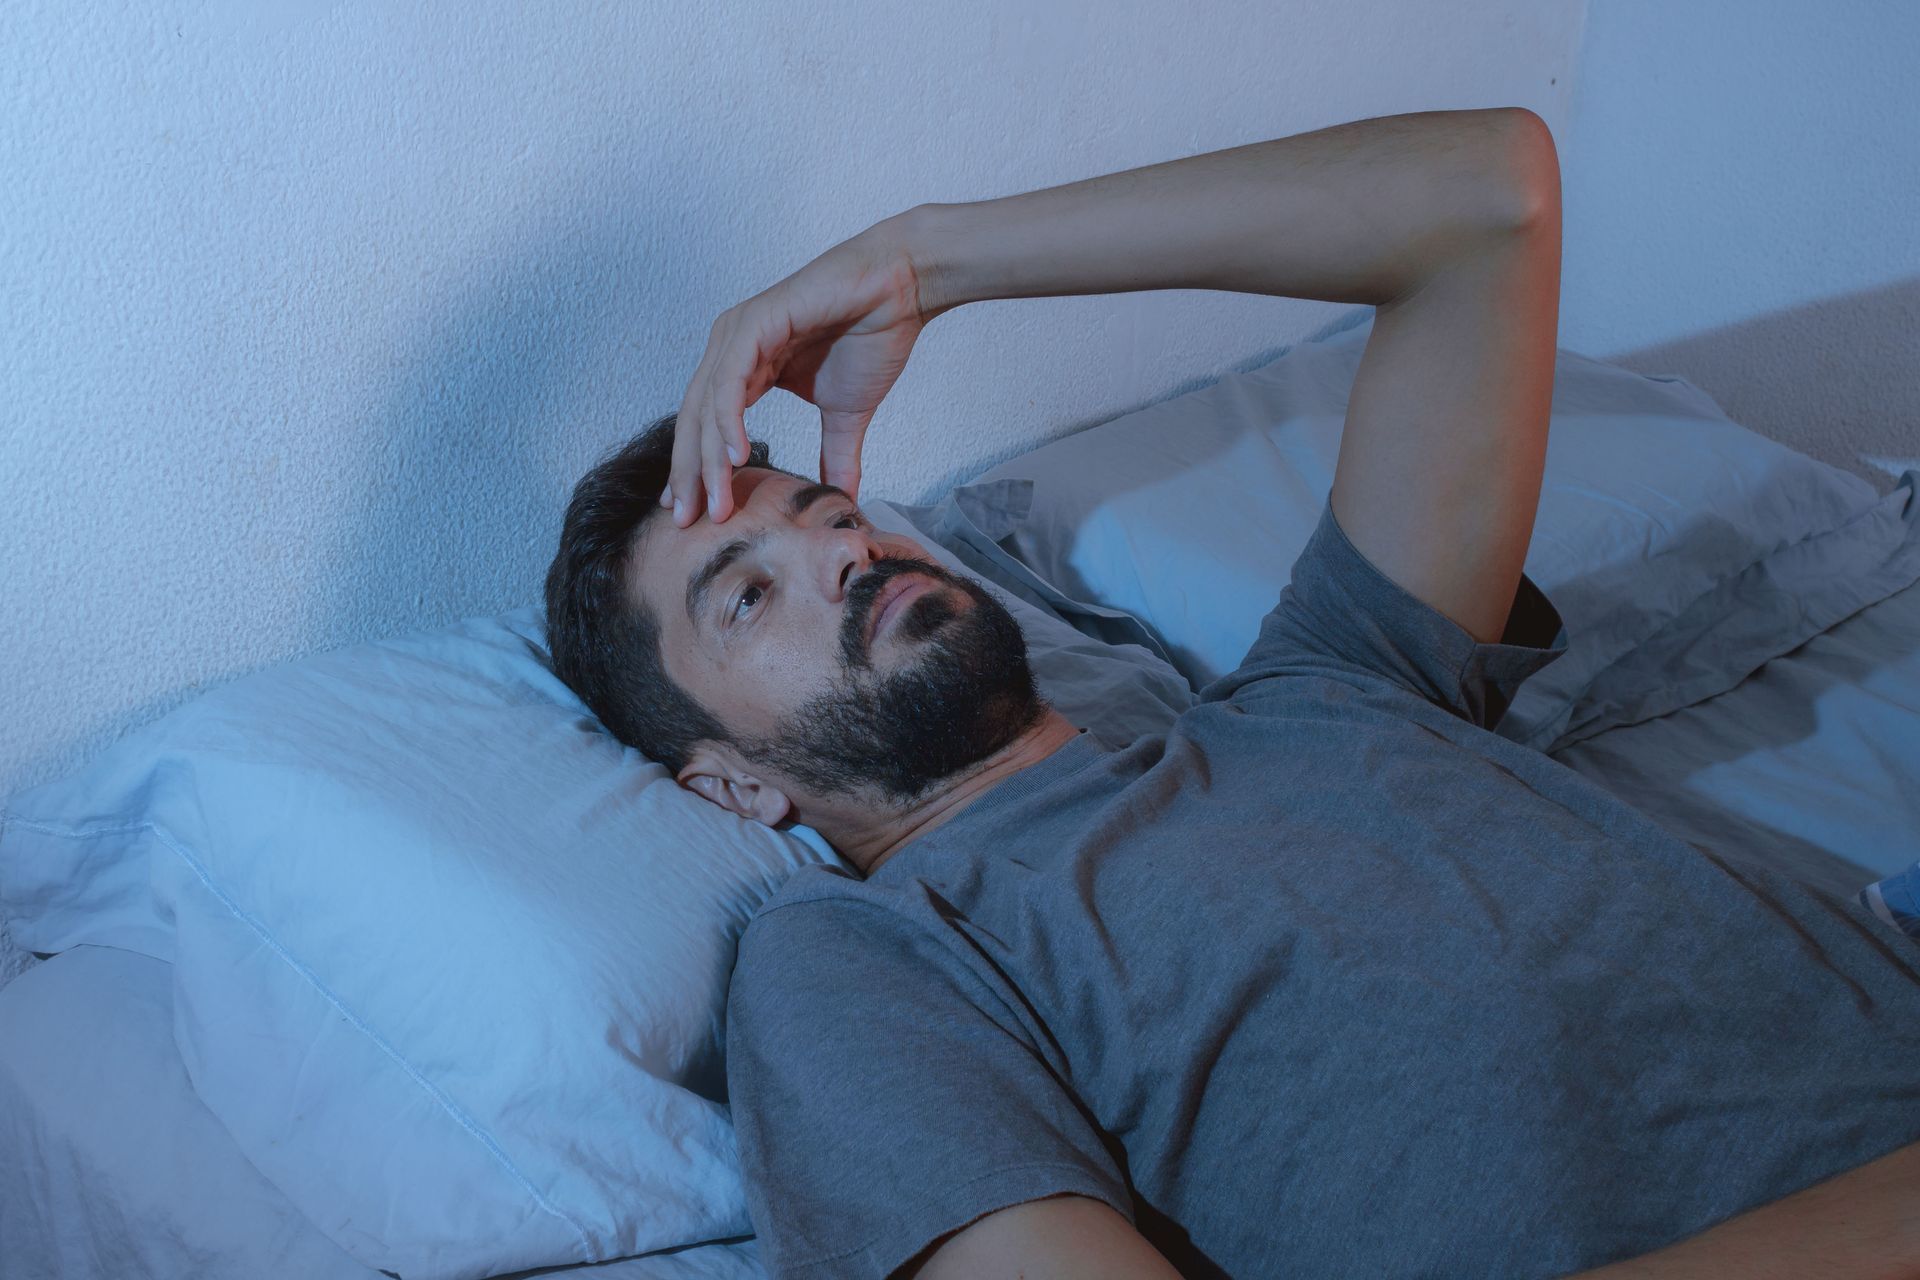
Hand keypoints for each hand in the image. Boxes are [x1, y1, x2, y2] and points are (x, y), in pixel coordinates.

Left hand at [663, 212, 937, 524]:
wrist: (901, 290)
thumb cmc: (872, 336)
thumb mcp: (846, 413)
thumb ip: (837, 454)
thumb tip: (842, 498)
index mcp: (744, 368)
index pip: (707, 428)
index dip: (697, 473)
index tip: (691, 516)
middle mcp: (732, 349)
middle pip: (695, 421)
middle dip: (689, 474)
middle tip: (686, 521)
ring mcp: (739, 334)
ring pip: (708, 405)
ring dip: (708, 458)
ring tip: (715, 502)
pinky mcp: (756, 323)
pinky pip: (731, 381)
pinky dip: (729, 420)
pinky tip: (735, 456)